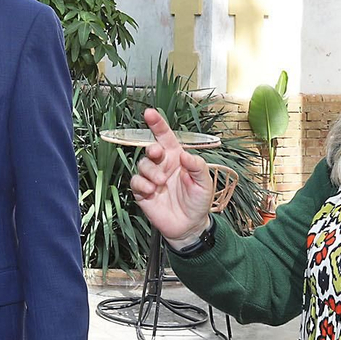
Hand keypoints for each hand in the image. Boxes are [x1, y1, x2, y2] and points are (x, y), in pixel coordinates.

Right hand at [129, 107, 214, 246]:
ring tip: (161, 183)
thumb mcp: (205, 183)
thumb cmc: (198, 202)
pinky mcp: (142, 192)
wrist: (189, 226)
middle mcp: (162, 165)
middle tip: (157, 154)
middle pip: (150, 148)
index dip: (157, 124)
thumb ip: (197, 167)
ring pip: (142, 164)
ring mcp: (151, 178)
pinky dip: (142, 184)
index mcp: (177, 158)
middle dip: (151, 149)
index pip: (165, 137)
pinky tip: (152, 191)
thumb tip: (184, 155)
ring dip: (151, 171)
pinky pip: (136, 181)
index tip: (149, 113)